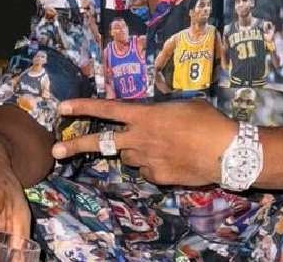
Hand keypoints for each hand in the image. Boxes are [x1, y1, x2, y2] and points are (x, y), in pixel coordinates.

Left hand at [51, 99, 235, 185]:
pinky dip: (153, 165)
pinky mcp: (157, 176)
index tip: (62, 108)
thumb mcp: (182, 106)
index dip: (83, 107)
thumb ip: (161, 111)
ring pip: (128, 156)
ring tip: (159, 146)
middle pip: (101, 142)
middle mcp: (139, 138)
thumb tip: (155, 116)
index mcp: (145, 116)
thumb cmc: (208, 121)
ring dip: (133, 151)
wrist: (225, 151)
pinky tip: (171, 160)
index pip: (106, 110)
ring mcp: (146, 160)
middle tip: (56, 149)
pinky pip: (147, 170)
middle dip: (76, 146)